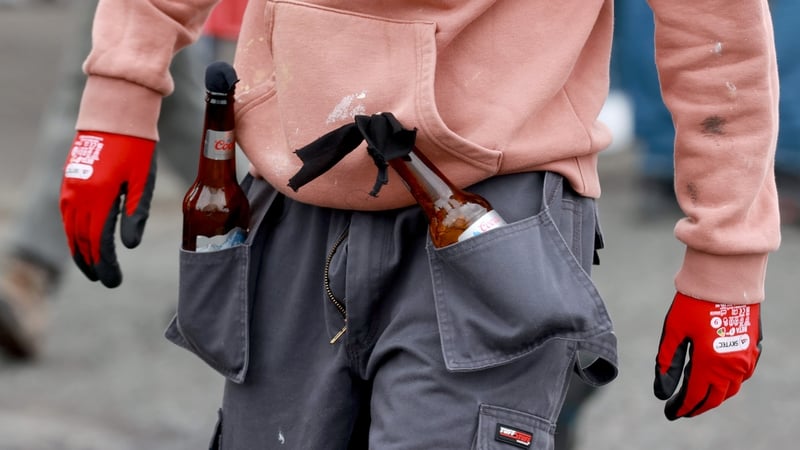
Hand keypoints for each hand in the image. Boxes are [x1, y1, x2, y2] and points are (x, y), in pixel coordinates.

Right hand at [60, 131, 156, 287]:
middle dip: (92, 263)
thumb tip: (128, 247)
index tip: (113, 282)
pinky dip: (73, 232)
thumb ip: (135, 214)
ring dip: (79, 250)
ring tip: (91, 267)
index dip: (105, 265)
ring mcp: (70, 187)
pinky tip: (82, 241)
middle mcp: (78, 194)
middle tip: (104, 280)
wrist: (115, 113)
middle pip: (81, 239)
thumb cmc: (137, 146)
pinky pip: (67, 214)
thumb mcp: (143, 181)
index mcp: (99, 197)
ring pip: (69, 228)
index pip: (99, 242)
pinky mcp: (69, 180)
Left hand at [654, 292, 761, 419]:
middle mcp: (733, 366)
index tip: (670, 413)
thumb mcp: (673, 332)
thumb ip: (666, 364)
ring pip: (731, 388)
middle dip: (697, 405)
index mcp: (710, 364)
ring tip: (697, 396)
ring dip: (714, 396)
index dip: (682, 407)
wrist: (726, 278)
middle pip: (715, 397)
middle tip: (682, 409)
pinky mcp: (753, 346)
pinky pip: (743, 374)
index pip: (695, 396)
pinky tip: (718, 379)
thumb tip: (660, 393)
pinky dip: (729, 382)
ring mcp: (746, 357)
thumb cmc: (694, 303)